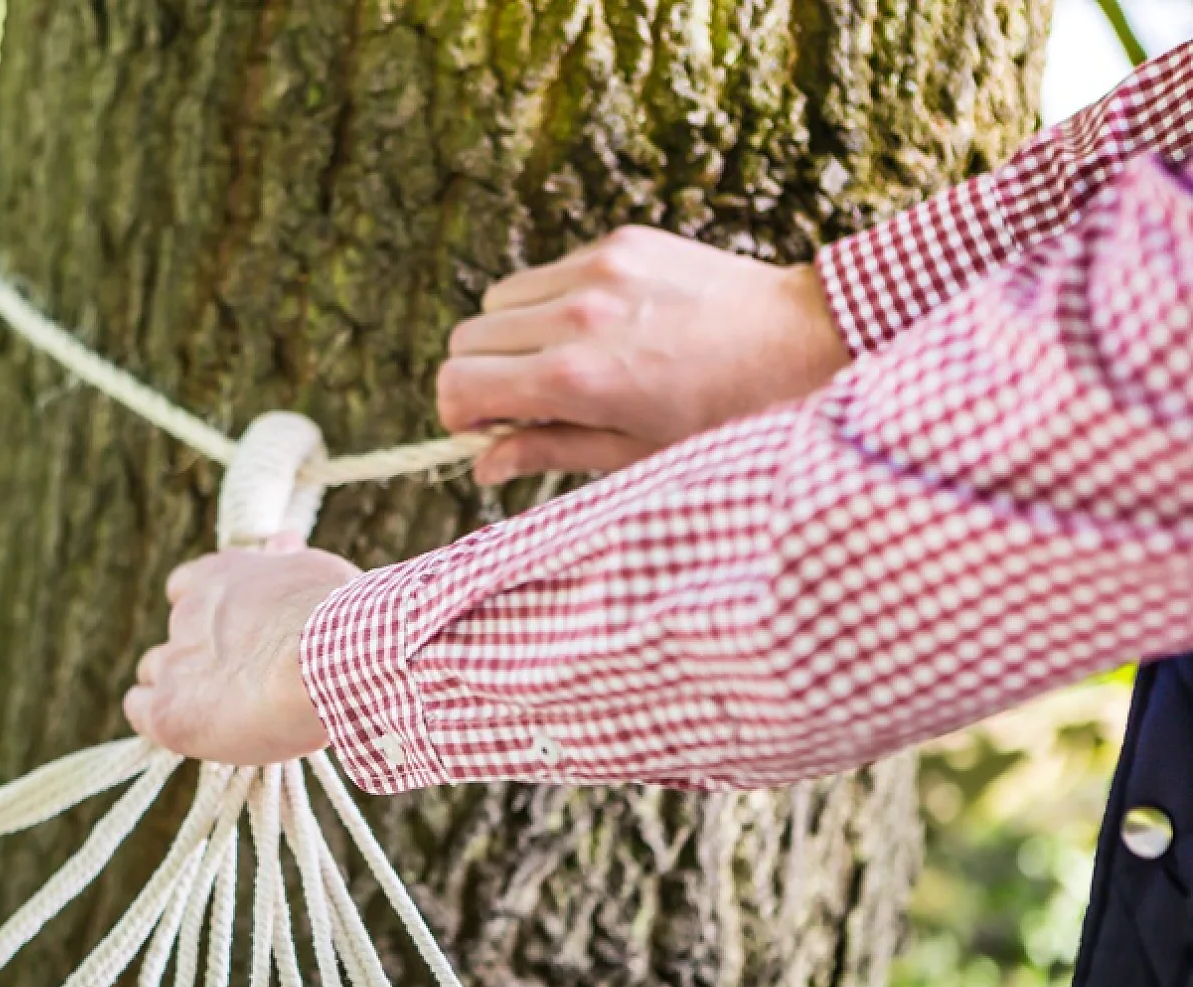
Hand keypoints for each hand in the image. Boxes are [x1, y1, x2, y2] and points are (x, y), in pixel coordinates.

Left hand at [123, 538, 359, 764]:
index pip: (186, 586)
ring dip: (180, 689)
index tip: (232, 633)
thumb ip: (286, 562)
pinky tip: (192, 728)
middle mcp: (188, 613)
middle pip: (175, 634)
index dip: (205, 614)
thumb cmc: (336, 617)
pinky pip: (139, 710)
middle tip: (239, 679)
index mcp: (219, 577)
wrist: (332, 660)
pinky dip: (159, 718)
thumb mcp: (312, 573)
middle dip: (197, 654)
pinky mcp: (168, 711)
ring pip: (154, 671)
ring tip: (223, 711)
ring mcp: (173, 662)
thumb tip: (283, 541)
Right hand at [438, 226, 850, 483]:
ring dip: (512, 336)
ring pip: (499, 299)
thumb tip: (483, 465)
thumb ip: (546, 452)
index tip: (484, 428)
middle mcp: (576, 315)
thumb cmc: (726, 417)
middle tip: (522, 403)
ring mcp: (598, 271)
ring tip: (564, 363)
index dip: (456, 413)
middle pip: (466, 337)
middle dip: (480, 375)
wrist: (807, 342)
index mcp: (576, 378)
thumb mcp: (633, 455)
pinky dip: (554, 303)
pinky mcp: (621, 243)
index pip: (456, 382)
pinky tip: (606, 328)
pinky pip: (549, 272)